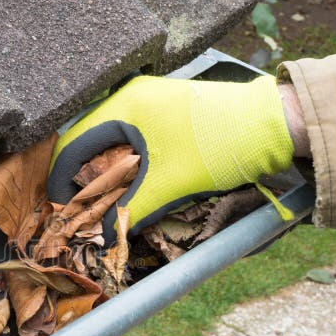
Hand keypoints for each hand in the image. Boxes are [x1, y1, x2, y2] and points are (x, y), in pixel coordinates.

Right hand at [47, 75, 295, 243]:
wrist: (276, 124)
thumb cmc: (219, 147)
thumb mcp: (170, 183)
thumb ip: (130, 211)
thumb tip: (102, 237)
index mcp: (124, 107)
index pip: (73, 144)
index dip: (60, 180)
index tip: (59, 211)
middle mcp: (131, 97)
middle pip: (87, 142)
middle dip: (78, 179)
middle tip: (77, 211)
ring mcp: (150, 101)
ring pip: (108, 141)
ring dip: (101, 172)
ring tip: (99, 203)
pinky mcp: (166, 111)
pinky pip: (129, 138)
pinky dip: (122, 163)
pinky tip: (127, 185)